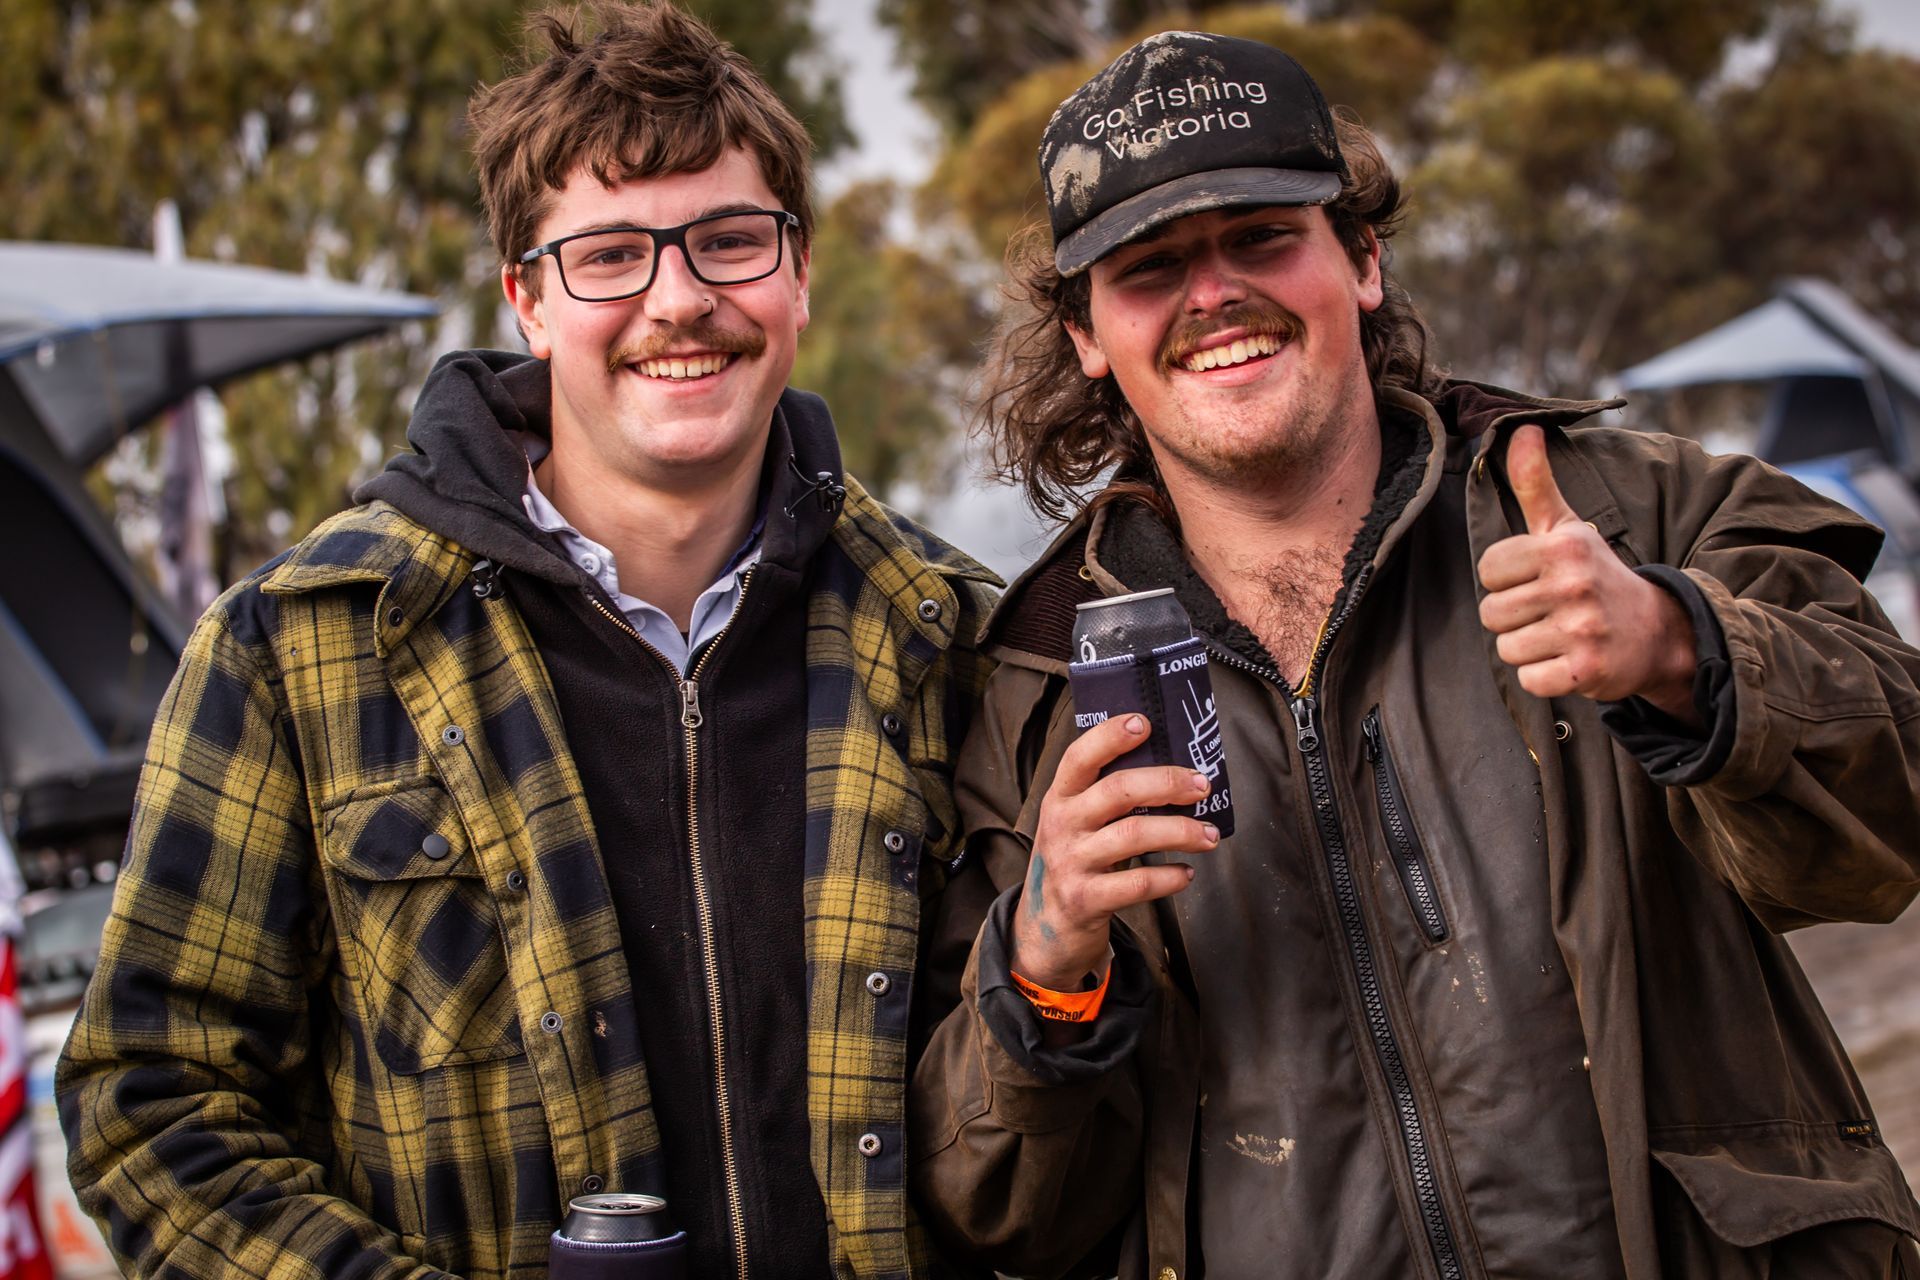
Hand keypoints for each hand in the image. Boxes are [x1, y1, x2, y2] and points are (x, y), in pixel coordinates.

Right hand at [1011, 713, 1220, 990]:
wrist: (1044, 929)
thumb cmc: (1074, 861)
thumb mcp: (1075, 822)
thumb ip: (1105, 796)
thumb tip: (1171, 769)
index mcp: (1059, 797)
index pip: (1079, 756)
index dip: (1110, 736)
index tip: (1144, 723)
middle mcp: (1062, 825)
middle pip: (1118, 791)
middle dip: (1167, 783)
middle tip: (1202, 786)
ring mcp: (1071, 863)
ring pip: (1134, 835)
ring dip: (1181, 831)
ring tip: (1209, 835)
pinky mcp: (1085, 899)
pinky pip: (1137, 884)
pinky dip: (1169, 877)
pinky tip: (1186, 873)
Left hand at [1477, 425, 1698, 720]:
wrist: (1658, 632)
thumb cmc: (1597, 575)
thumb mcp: (1567, 527)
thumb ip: (1536, 483)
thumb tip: (1522, 430)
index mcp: (1563, 547)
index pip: (1487, 569)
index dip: (1506, 579)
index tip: (1536, 579)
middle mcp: (1573, 584)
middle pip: (1491, 613)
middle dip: (1514, 617)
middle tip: (1549, 611)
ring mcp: (1582, 629)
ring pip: (1507, 649)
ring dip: (1528, 648)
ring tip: (1559, 634)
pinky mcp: (1586, 671)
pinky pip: (1529, 680)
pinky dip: (1545, 677)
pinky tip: (1568, 660)